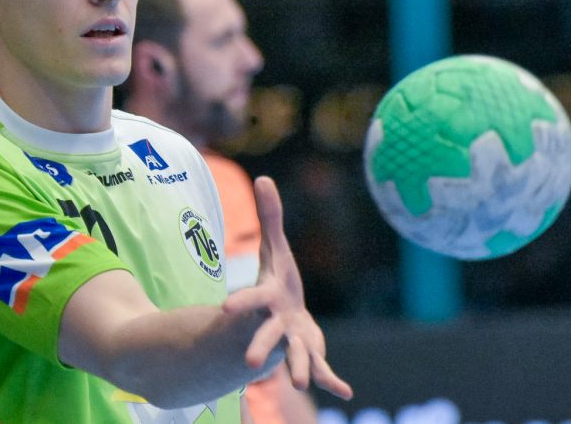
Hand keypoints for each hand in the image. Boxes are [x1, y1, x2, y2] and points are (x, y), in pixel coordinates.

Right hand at [221, 176, 352, 400]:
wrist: (284, 317)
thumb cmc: (277, 282)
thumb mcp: (276, 249)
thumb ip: (270, 216)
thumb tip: (263, 178)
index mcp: (267, 299)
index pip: (252, 299)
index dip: (240, 303)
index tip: (225, 310)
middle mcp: (276, 324)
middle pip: (266, 336)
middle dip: (258, 348)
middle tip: (250, 366)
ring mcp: (292, 342)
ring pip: (294, 357)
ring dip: (298, 370)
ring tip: (301, 384)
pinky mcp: (310, 354)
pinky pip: (321, 368)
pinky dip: (331, 380)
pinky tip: (345, 393)